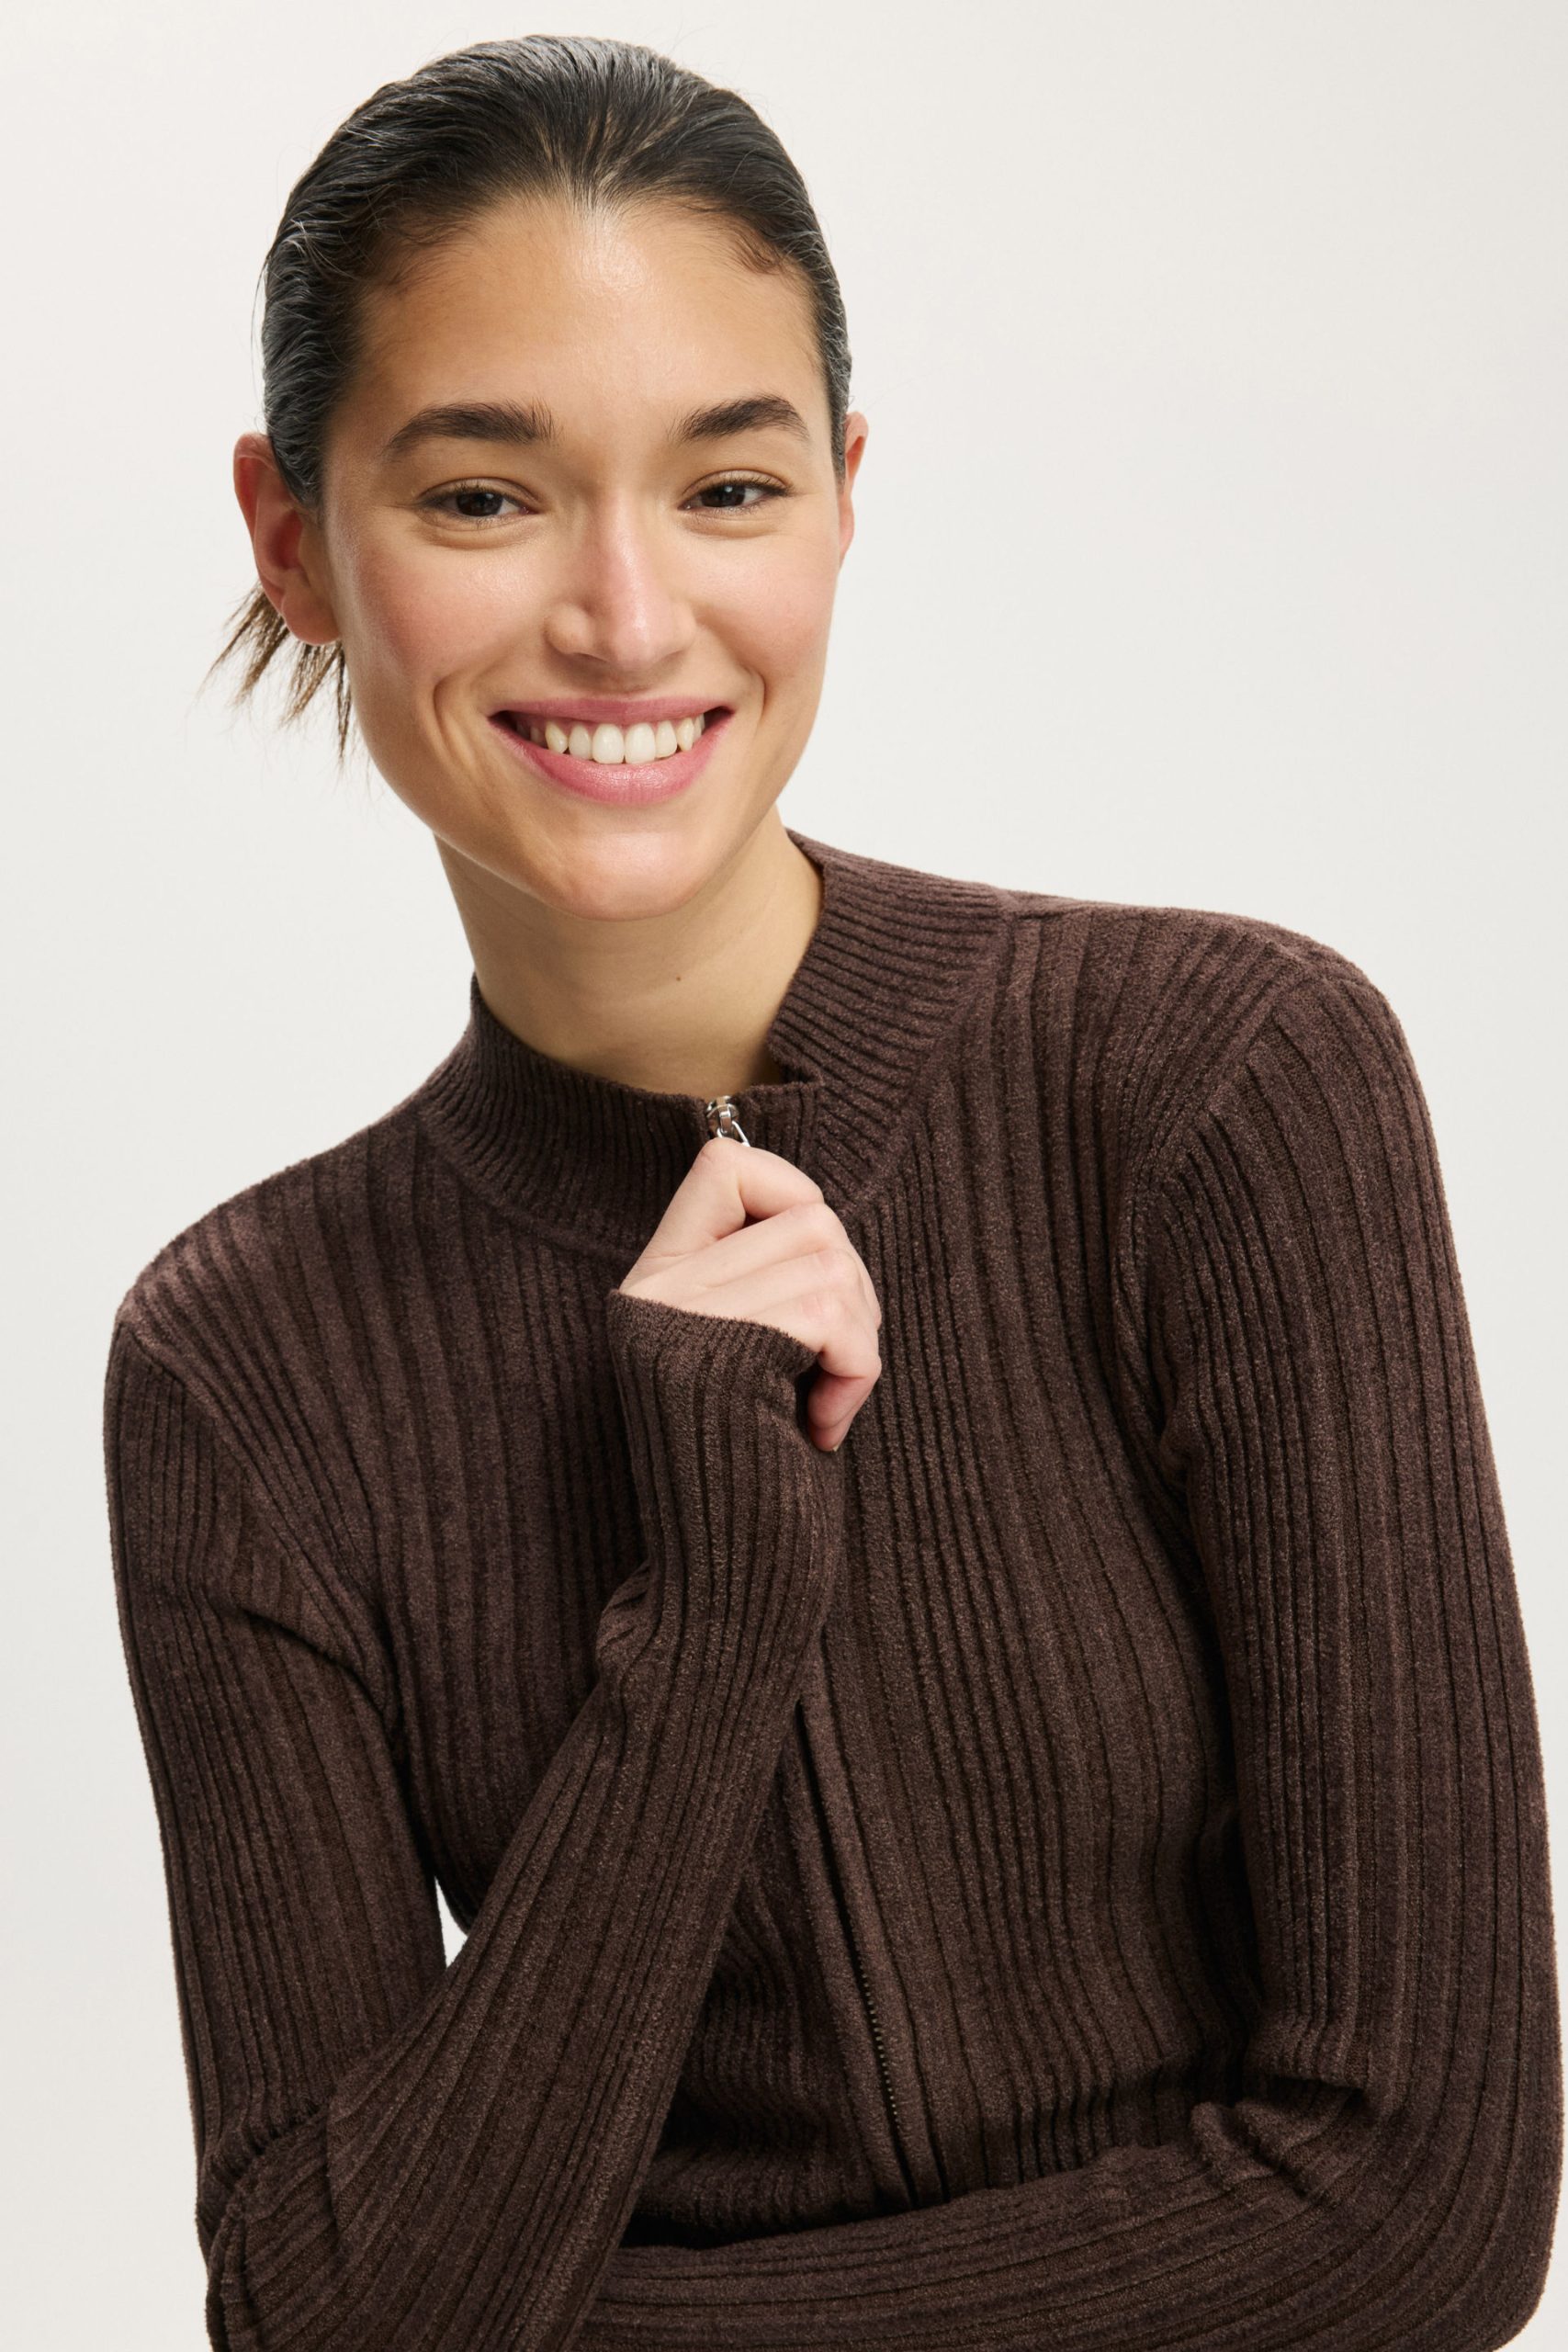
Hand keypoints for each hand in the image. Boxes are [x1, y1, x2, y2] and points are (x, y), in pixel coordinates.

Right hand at [616, 1138, 882, 1452]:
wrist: (720, 1589)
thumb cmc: (757, 1479)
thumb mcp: (751, 1359)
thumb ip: (761, 1283)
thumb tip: (821, 1218)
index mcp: (655, 1285)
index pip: (726, 1164)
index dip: (795, 1198)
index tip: (814, 1281)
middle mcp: (651, 1295)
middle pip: (809, 1215)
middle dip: (855, 1289)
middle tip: (836, 1368)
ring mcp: (675, 1326)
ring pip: (829, 1260)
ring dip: (861, 1337)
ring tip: (827, 1401)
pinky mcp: (711, 1364)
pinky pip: (828, 1315)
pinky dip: (855, 1371)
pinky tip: (820, 1429)